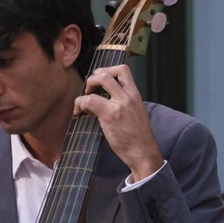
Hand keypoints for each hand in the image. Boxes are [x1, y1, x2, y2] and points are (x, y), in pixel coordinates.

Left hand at [75, 65, 163, 182]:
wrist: (143, 152)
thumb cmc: (139, 137)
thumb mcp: (136, 113)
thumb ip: (125, 103)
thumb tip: (107, 99)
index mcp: (135, 94)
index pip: (123, 70)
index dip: (108, 70)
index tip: (101, 81)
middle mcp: (128, 96)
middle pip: (110, 71)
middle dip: (95, 76)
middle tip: (90, 89)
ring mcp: (119, 104)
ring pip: (100, 80)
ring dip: (87, 87)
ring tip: (84, 101)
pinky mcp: (109, 115)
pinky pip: (89, 100)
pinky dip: (80, 104)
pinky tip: (80, 113)